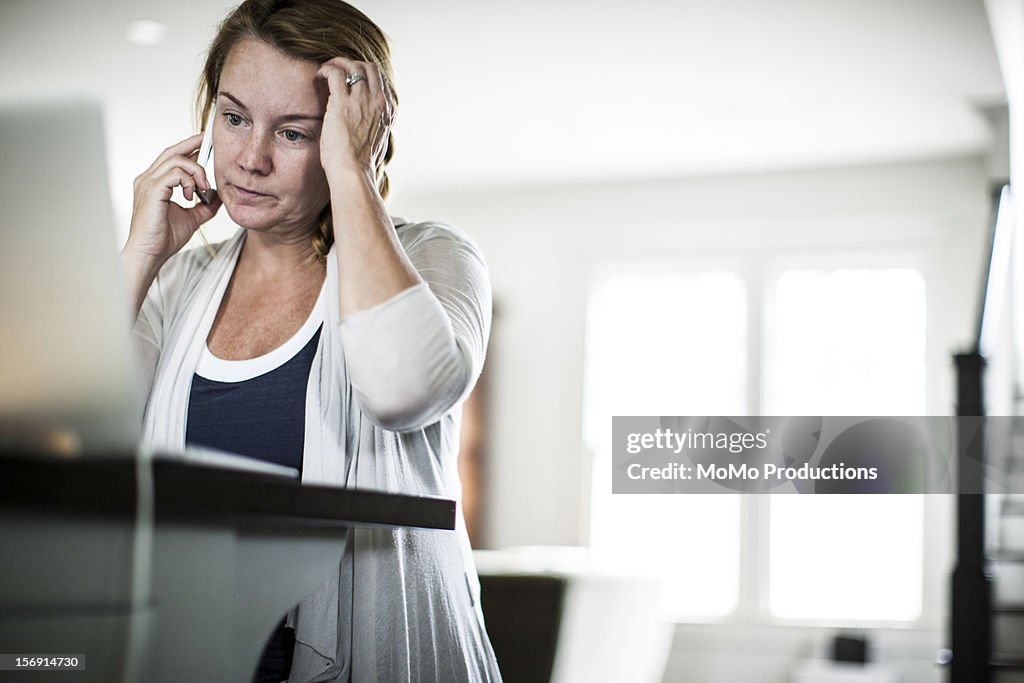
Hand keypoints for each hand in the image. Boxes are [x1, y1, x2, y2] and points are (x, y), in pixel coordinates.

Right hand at [125, 133, 220, 263]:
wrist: (150, 254)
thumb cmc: (164, 238)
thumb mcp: (192, 217)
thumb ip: (205, 205)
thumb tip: (221, 196)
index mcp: (154, 182)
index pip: (172, 157)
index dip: (189, 147)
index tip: (207, 143)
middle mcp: (148, 178)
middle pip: (172, 151)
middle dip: (193, 144)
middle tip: (211, 142)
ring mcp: (148, 183)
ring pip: (176, 160)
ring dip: (196, 171)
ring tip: (203, 188)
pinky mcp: (152, 191)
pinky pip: (175, 174)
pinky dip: (189, 181)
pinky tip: (192, 195)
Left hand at [316, 58, 394, 184]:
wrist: (354, 173)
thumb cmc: (362, 165)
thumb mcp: (378, 143)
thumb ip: (376, 128)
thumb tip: (369, 127)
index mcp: (388, 111)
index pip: (381, 80)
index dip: (365, 75)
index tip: (352, 79)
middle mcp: (378, 101)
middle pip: (369, 67)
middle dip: (352, 64)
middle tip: (338, 69)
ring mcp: (362, 100)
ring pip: (352, 65)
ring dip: (337, 63)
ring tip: (326, 70)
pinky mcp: (342, 102)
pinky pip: (335, 73)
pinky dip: (326, 69)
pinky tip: (319, 76)